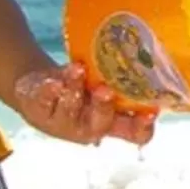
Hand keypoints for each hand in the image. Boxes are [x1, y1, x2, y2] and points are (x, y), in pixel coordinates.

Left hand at [12, 63, 155, 145]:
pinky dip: (50, 90)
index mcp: (112, 122)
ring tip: (79, 70)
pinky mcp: (38, 111)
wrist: (40, 88)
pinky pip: (44, 101)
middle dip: (103, 107)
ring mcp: (62, 122)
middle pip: (100, 124)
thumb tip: (149, 55)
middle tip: (106, 90)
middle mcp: (88, 127)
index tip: (151, 112)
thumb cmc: (82, 88)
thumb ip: (122, 79)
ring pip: (70, 110)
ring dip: (76, 89)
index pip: (134, 133)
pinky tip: (54, 81)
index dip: (143, 128)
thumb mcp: (103, 85)